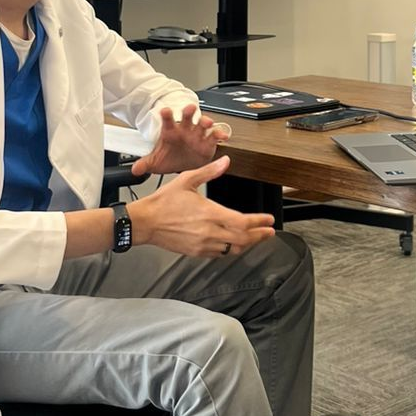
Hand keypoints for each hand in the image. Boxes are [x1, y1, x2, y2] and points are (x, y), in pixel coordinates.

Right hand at [130, 155, 275, 257]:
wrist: (146, 222)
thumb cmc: (163, 202)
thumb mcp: (187, 180)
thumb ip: (209, 172)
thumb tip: (225, 161)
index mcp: (209, 213)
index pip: (242, 222)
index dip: (259, 222)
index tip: (269, 220)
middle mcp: (209, 232)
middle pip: (243, 239)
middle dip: (259, 236)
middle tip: (269, 232)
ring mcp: (203, 245)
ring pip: (233, 249)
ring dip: (248, 244)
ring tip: (257, 238)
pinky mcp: (197, 252)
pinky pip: (220, 254)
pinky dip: (232, 249)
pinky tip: (235, 244)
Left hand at [132, 105, 229, 176]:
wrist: (182, 163)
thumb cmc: (170, 157)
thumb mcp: (156, 162)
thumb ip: (145, 164)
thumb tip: (135, 169)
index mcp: (171, 131)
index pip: (167, 120)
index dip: (167, 115)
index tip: (165, 111)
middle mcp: (185, 130)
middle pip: (187, 117)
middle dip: (189, 112)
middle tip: (190, 109)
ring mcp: (197, 135)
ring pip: (202, 124)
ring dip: (205, 121)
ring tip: (206, 123)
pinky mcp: (208, 142)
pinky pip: (215, 136)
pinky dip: (219, 134)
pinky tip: (222, 136)